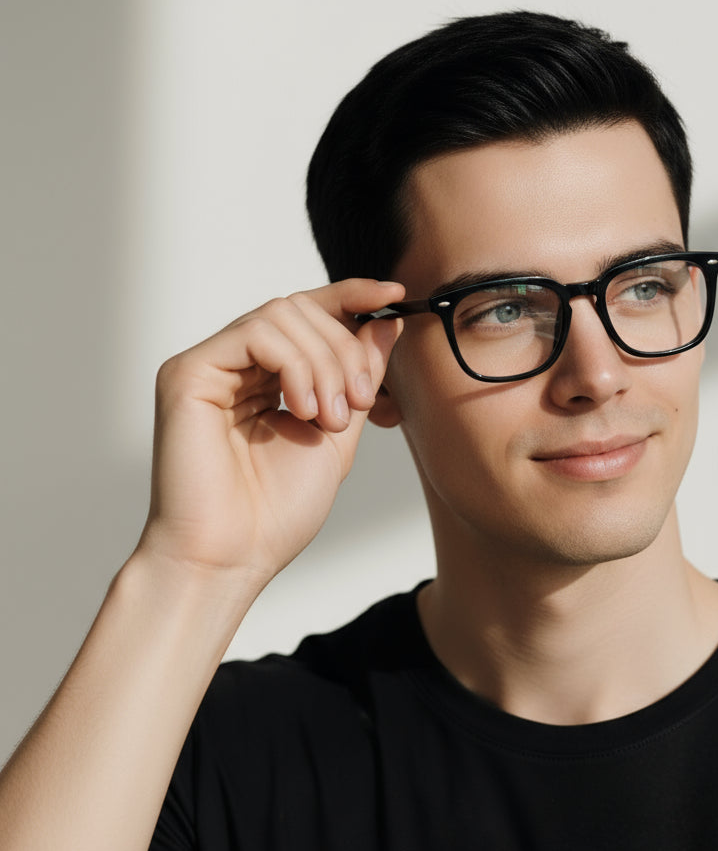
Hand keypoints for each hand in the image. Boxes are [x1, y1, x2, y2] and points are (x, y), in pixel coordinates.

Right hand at [136, 279, 403, 589]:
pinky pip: (256, 333)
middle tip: (357, 403)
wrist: (235, 556)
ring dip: (324, 363)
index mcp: (269, 378)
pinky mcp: (188, 372)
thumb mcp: (338, 434)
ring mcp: (210, 366)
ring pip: (282, 313)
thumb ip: (358, 376)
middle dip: (345, 349)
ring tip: (328, 419)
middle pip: (302, 309)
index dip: (352, 297)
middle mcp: (237, 365)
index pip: (310, 313)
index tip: (396, 295)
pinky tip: (301, 409)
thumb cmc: (278, 511)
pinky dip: (295, 364)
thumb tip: (385, 320)